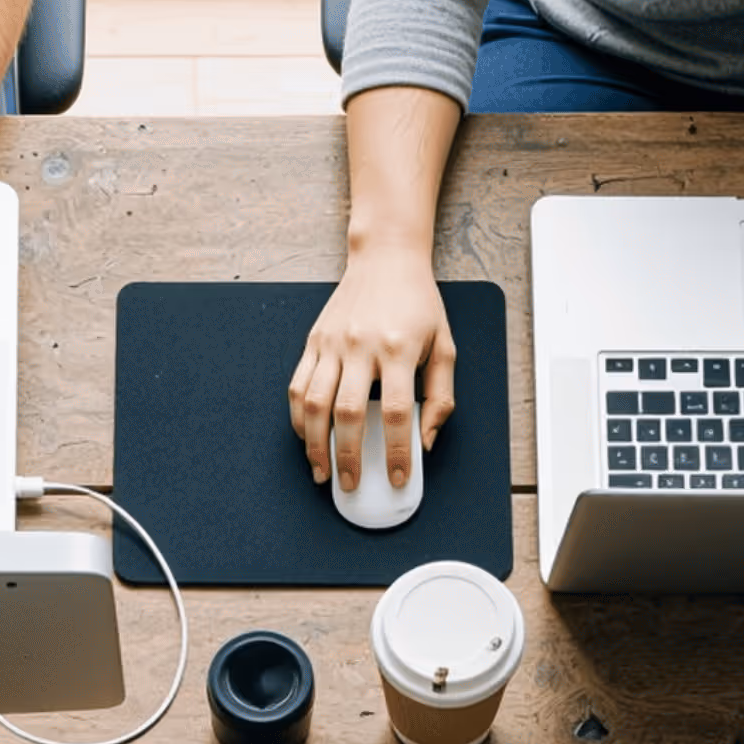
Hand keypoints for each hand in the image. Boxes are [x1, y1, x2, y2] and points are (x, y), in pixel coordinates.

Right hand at [289, 243, 457, 489]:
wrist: (386, 258)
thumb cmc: (419, 304)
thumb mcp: (444, 346)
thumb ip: (441, 396)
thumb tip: (425, 440)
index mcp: (399, 348)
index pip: (395, 411)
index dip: (397, 451)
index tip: (397, 477)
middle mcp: (361, 345)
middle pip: (348, 413)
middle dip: (348, 457)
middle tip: (351, 485)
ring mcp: (333, 343)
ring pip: (315, 403)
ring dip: (315, 444)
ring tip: (322, 471)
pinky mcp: (314, 341)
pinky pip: (299, 386)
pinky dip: (300, 418)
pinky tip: (307, 437)